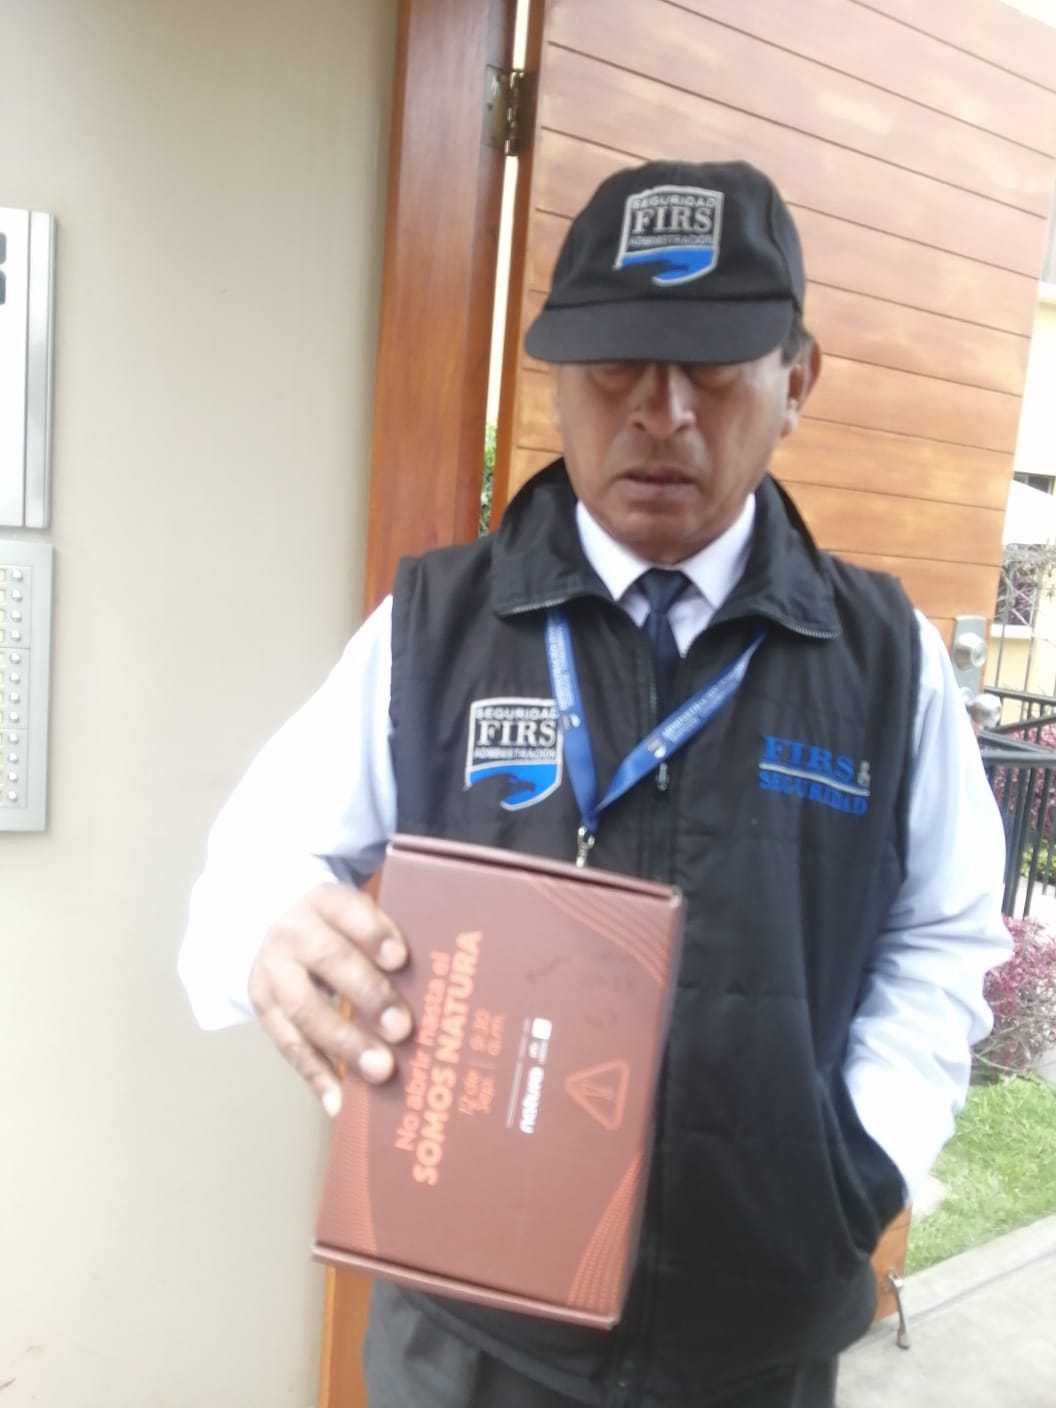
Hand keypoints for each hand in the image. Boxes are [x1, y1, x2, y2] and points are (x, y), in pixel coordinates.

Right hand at [248, 883, 412, 1116]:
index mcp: (325, 902)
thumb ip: (388, 944)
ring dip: (344, 1043)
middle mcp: (294, 933)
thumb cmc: (341, 930)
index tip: (400, 959)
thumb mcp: (357, 918)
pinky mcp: (262, 1009)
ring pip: (303, 1009)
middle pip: (328, 960)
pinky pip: (287, 1045)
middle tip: (403, 1029)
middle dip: (367, 994)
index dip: (373, 933)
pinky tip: (340, 1103)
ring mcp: (272, 973)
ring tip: (381, 1071)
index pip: (348, 909)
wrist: (275, 926)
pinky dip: (315, 1076)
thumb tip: (444, 986)